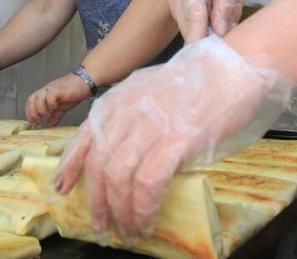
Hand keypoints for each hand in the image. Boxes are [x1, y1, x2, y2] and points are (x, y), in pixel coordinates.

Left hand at [25, 73, 90, 127]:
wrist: (86, 81)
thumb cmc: (74, 92)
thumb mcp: (62, 107)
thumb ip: (55, 115)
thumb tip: (49, 125)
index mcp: (45, 93)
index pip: (30, 101)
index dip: (29, 112)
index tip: (34, 122)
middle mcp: (46, 90)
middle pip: (31, 99)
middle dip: (32, 112)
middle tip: (38, 121)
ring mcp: (52, 89)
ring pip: (38, 98)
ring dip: (40, 109)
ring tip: (47, 116)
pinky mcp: (59, 89)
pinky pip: (50, 96)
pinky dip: (50, 103)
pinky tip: (55, 108)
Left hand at [53, 36, 292, 237]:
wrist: (235, 67)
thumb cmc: (202, 80)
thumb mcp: (153, 89)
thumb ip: (134, 114)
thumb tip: (127, 150)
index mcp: (119, 99)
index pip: (84, 138)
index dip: (69, 167)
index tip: (61, 188)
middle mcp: (125, 112)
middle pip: (98, 166)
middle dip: (98, 202)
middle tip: (102, 224)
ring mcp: (147, 126)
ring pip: (118, 180)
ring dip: (121, 212)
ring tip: (128, 230)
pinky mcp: (172, 141)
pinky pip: (147, 185)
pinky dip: (143, 208)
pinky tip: (147, 220)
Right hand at [168, 0, 241, 41]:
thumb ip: (224, 10)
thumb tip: (220, 34)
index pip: (194, 26)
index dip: (205, 42)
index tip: (219, 48)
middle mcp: (176, 2)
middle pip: (193, 33)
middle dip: (213, 34)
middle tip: (230, 19)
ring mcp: (174, 9)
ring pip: (193, 33)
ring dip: (211, 29)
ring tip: (223, 11)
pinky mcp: (177, 14)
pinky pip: (193, 28)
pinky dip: (206, 25)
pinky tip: (215, 12)